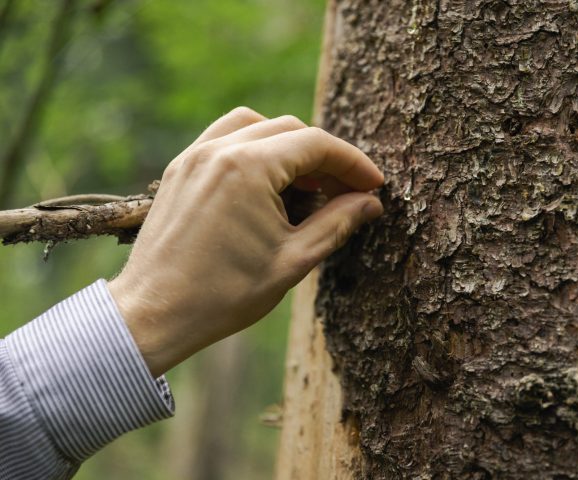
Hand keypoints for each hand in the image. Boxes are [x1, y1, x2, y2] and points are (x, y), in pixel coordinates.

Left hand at [108, 107, 383, 375]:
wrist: (153, 315)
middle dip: (324, 157)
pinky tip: (266, 185)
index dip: (353, 163)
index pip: (316, 144)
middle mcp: (219, 150)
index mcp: (249, 168)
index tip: (373, 185)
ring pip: (256, 125)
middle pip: (290, 129)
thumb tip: (370, 203)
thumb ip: (337, 224)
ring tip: (305, 186)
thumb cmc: (222, 295)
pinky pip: (225, 139)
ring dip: (288, 147)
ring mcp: (194, 156)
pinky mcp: (180, 169)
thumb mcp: (293, 261)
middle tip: (345, 192)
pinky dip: (254, 149)